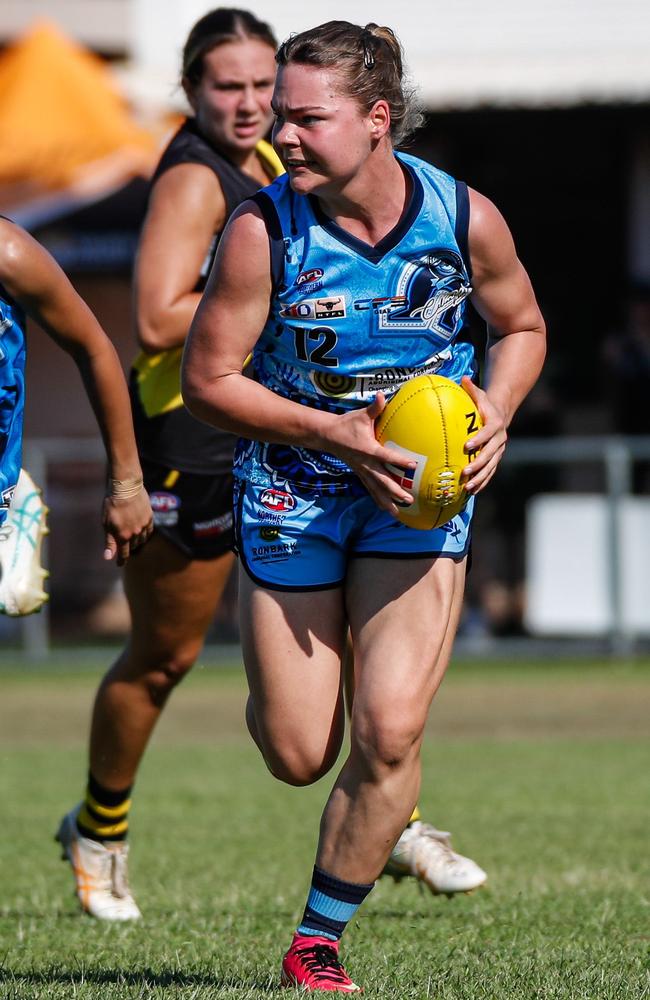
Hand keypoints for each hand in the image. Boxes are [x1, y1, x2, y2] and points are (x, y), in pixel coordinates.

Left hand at [102, 488, 153, 565]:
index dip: (121, 560)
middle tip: (123, 545)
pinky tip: (141, 531)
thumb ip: (109, 541)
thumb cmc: (112, 504)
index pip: (123, 553)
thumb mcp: (106, 523)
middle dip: (127, 547)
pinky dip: (144, 533)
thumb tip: (108, 557)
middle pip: (133, 546)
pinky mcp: (149, 517)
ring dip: (136, 541)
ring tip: (132, 538)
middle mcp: (135, 533)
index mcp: (123, 535)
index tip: (119, 564)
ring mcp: (143, 525)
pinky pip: (149, 530)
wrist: (126, 487)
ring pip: (141, 539)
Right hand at [325, 393, 415, 516]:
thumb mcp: (361, 415)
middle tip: (409, 498)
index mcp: (368, 449)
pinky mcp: (360, 475)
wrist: (327, 436)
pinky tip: (387, 510)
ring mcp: (362, 471)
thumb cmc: (347, 424)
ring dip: (387, 501)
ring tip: (399, 513)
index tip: (412, 465)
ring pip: (376, 490)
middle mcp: (365, 464)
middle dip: (395, 491)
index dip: (399, 461)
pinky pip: (370, 490)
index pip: (386, 456)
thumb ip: (375, 408)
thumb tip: (382, 395)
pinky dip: (379, 500)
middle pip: (382, 480)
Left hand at [461, 376, 507, 493]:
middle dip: (478, 464)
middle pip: (490, 454)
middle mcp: (499, 440)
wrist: (502, 413)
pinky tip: (472, 492)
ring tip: (468, 487)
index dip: (478, 439)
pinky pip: (490, 472)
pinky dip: (483, 482)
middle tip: (464, 472)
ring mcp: (499, 451)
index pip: (486, 433)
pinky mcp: (496, 458)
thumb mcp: (480, 395)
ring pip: (491, 467)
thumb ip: (472, 389)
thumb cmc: (485, 404)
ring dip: (480, 478)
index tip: (467, 446)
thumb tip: (463, 378)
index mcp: (495, 425)